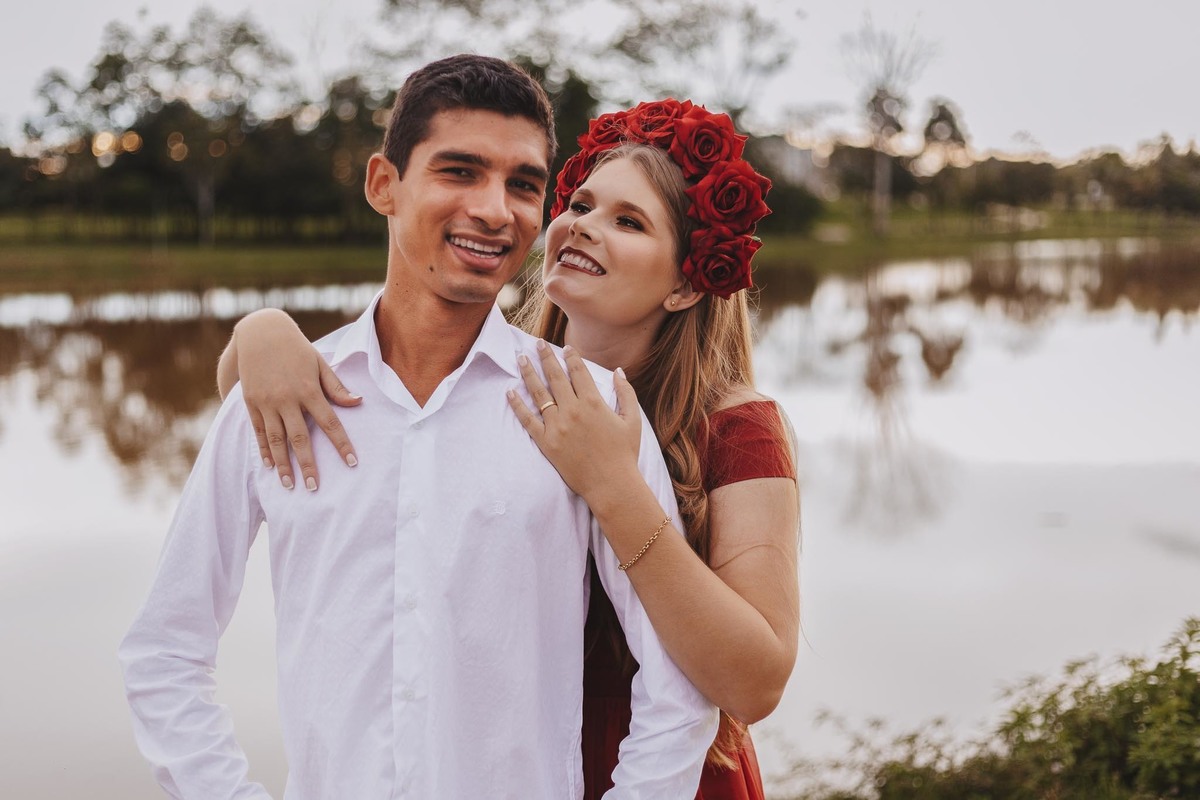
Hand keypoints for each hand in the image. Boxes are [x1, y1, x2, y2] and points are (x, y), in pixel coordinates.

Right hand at [234, 309, 360, 489]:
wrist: (260, 332)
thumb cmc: (296, 348)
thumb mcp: (319, 363)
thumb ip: (336, 386)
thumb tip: (358, 402)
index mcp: (308, 389)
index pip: (330, 422)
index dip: (341, 444)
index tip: (352, 463)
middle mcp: (287, 399)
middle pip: (299, 438)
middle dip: (308, 465)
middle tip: (314, 488)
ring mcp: (266, 402)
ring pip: (276, 439)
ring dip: (283, 464)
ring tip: (289, 485)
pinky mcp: (251, 402)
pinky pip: (258, 431)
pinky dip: (263, 449)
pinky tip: (269, 466)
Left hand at [506, 340, 641, 499]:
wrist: (611, 484)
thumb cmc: (625, 453)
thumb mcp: (632, 420)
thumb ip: (626, 393)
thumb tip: (618, 371)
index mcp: (593, 402)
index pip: (578, 371)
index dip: (571, 357)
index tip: (564, 347)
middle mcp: (572, 410)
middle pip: (555, 377)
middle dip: (545, 357)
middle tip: (536, 343)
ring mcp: (557, 426)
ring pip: (539, 394)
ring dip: (529, 374)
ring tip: (520, 359)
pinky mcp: (546, 442)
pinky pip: (527, 420)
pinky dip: (518, 405)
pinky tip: (510, 392)